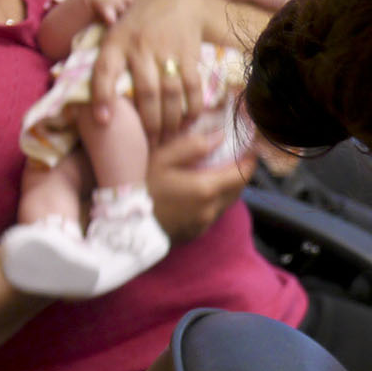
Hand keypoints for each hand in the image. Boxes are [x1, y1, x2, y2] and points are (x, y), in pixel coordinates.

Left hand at [90, 0, 210, 142]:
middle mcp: (140, 47)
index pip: (105, 70)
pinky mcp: (189, 54)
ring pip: (170, 94)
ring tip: (167, 138)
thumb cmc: (139, 23)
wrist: (177, 1)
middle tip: (148, 145)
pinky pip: (192, 87)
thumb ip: (105, 61)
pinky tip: (188, 122)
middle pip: (145, 92)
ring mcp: (167, 50)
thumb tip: (81, 96)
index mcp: (116, 42)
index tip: (102, 122)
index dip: (102, 97)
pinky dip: (192, 108)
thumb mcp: (115, 32)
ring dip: (170, 121)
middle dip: (148, 124)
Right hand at [146, 125, 255, 242]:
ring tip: (217, 171)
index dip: (249, 159)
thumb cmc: (140, 186)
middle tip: (235, 157)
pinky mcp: (195, 233)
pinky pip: (213, 214)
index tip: (249, 147)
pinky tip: (199, 191)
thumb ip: (194, 146)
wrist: (121, 226)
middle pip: (238, 189)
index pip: (242, 173)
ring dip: (227, 187)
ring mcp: (203, 224)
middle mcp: (211, 209)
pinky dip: (214, 201)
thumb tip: (220, 136)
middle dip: (240, 172)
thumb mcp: (162, 158)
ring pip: (227, 202)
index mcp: (207, 189)